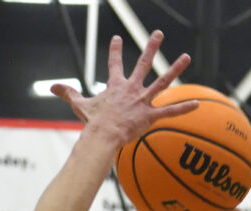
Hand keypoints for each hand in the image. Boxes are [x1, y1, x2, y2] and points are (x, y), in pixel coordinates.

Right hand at [52, 31, 196, 145]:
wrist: (103, 136)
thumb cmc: (92, 123)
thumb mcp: (79, 105)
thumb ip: (69, 94)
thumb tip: (52, 88)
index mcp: (116, 86)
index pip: (115, 63)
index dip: (116, 50)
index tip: (118, 38)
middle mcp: (132, 88)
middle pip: (144, 63)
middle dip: (151, 47)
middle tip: (158, 34)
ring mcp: (143, 101)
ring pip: (162, 81)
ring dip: (175, 68)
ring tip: (186, 56)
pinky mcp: (150, 115)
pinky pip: (170, 112)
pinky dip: (184, 108)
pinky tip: (198, 103)